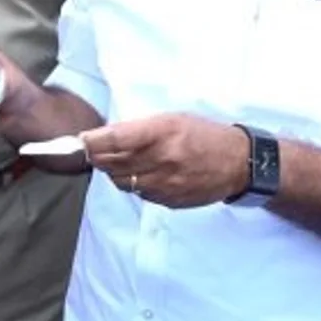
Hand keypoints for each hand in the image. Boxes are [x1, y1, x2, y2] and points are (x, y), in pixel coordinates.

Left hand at [80, 114, 249, 208]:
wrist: (237, 163)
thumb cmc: (202, 134)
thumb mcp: (172, 119)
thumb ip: (140, 128)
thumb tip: (106, 137)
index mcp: (162, 132)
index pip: (116, 139)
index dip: (93, 141)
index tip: (83, 139)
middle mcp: (162, 159)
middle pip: (113, 163)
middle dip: (98, 156)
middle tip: (93, 150)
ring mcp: (166, 183)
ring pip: (122, 182)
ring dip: (113, 172)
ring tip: (117, 161)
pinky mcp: (170, 201)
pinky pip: (139, 194)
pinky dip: (133, 183)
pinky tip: (139, 173)